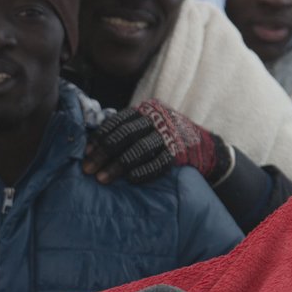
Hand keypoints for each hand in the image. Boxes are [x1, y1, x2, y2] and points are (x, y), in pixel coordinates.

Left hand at [83, 100, 226, 185]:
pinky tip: (130, 180)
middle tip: (88, 169)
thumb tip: (91, 148)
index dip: (100, 137)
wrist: (205, 147)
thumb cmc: (164, 139)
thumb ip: (125, 131)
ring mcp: (170, 135)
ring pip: (139, 149)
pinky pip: (158, 163)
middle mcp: (157, 119)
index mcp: (146, 111)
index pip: (118, 121)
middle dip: (104, 153)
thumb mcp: (147, 127)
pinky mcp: (179, 152)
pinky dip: (142, 172)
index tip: (86, 153)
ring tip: (102, 179)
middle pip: (125, 134)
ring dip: (118, 165)